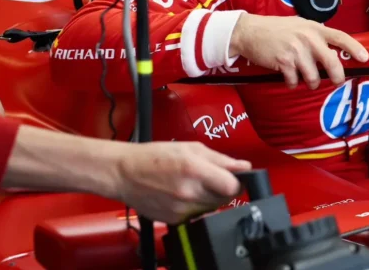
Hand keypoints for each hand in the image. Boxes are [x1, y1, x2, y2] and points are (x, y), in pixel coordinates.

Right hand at [113, 141, 251, 223]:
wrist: (124, 173)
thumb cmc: (154, 156)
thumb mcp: (191, 148)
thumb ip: (221, 159)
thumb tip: (244, 166)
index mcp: (195, 170)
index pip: (233, 186)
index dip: (238, 182)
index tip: (236, 178)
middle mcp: (189, 192)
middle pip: (224, 198)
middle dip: (224, 188)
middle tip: (210, 177)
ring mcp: (181, 209)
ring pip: (212, 208)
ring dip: (210, 197)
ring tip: (193, 184)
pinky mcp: (174, 220)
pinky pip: (196, 215)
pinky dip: (195, 205)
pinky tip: (182, 193)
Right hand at [229, 14, 368, 89]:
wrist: (250, 32)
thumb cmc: (276, 29)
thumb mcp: (300, 25)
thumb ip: (316, 35)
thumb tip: (333, 50)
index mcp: (315, 28)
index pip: (341, 37)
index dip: (355, 48)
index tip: (365, 58)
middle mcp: (308, 38)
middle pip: (332, 62)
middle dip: (337, 77)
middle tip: (337, 82)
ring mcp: (296, 51)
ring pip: (313, 77)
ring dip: (311, 83)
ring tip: (306, 80)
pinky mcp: (284, 62)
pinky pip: (295, 81)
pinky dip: (293, 84)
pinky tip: (289, 78)